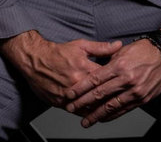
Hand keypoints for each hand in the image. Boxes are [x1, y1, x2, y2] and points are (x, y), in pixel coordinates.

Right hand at [0, 30, 121, 106]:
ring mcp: (68, 94)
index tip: (125, 84)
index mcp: (84, 67)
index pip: (107, 78)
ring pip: (88, 106)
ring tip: (110, 111)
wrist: (35, 60)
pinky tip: (92, 114)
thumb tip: (118, 45)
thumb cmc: (58, 52)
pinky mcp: (60, 102)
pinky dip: (85, 113)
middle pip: (99, 95)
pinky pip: (76, 111)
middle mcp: (77, 82)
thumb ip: (101, 48)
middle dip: (111, 98)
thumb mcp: (81, 45)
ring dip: (99, 109)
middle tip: (121, 101)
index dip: (117, 82)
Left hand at [65, 38, 160, 126]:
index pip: (95, 79)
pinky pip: (124, 109)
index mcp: (119, 65)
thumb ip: (108, 60)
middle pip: (100, 94)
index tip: (70, 95)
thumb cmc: (142, 50)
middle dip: (83, 103)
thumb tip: (94, 69)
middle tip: (71, 109)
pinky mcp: (142, 99)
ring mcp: (135, 91)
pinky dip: (112, 115)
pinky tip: (103, 119)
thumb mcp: (123, 50)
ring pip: (111, 106)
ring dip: (96, 115)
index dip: (80, 88)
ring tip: (85, 121)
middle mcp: (126, 79)